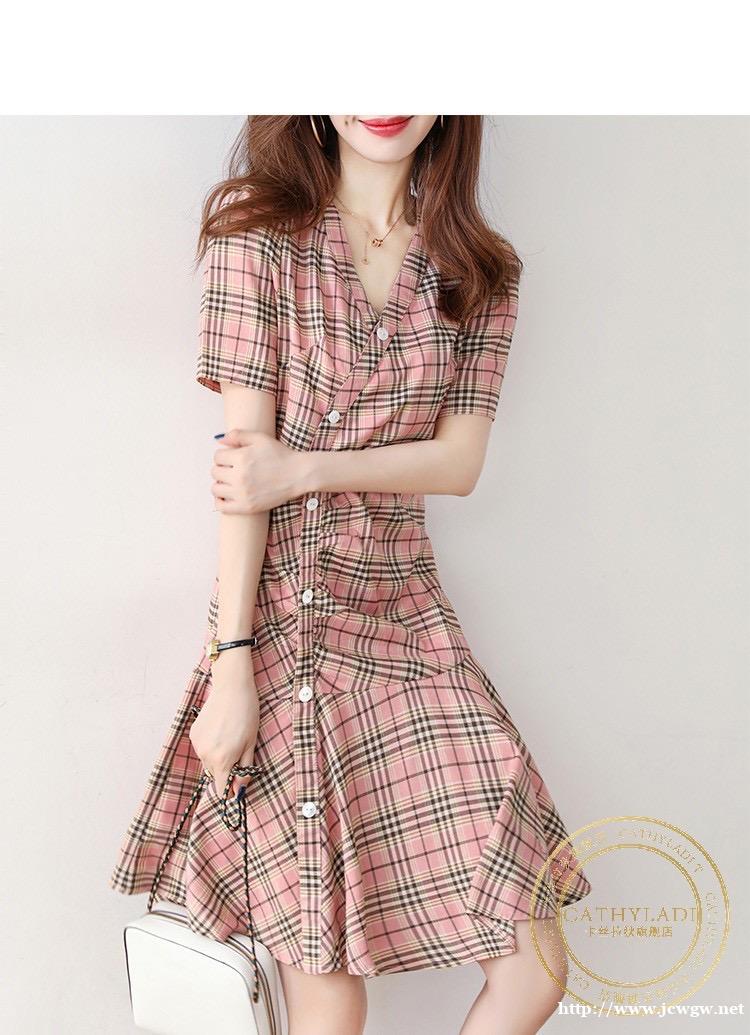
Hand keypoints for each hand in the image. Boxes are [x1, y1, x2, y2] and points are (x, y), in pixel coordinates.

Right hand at [189, 650, 259, 797]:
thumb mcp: (251, 743)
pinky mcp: (193, 734)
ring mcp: (197, 744)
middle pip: (215, 775)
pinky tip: (220, 729)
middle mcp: (205, 755)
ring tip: (230, 736)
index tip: (238, 784)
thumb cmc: (247, 714)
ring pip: (208, 761)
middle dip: (226, 769)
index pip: (221, 790)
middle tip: (239, 750)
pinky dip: (211, 745)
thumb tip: (239, 790)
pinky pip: (202, 748)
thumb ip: (245, 769)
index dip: (230, 790)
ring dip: (218, 757)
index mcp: (222, 760)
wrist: (232, 688)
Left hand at [211, 428, 309, 513]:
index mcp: (241, 458)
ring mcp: (242, 493)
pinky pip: (222, 507)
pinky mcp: (247, 507)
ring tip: (230, 481)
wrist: (298, 474)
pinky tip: (226, 495)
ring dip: (220, 484)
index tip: (231, 458)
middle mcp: (240, 476)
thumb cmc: (281, 456)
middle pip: (215, 472)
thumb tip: (220, 441)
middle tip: (232, 469)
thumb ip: (238, 435)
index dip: (224, 456)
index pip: (217, 457)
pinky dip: (220, 501)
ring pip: (215, 489)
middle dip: (222, 468)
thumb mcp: (260, 438)